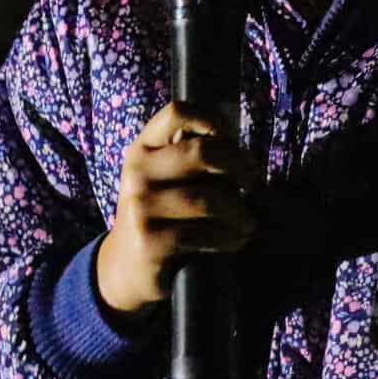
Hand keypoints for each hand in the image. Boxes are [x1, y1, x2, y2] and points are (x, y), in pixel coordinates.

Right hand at [95, 102, 259, 316]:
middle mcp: (138, 171)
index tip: (231, 139)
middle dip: (239, 166)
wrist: (126, 266)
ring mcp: (142, 205)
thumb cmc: (160, 214)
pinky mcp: (151, 239)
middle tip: (252, 182)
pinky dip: (229, 238)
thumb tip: (242, 154)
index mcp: (143, 148)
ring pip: (209, 199)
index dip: (212, 118)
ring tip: (248, 222)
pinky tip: (234, 241)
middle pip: (203, 152)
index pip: (177, 112)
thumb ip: (192, 159)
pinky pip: (204, 233)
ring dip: (239, 212)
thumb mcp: (165, 178)